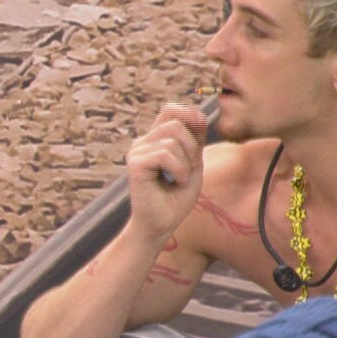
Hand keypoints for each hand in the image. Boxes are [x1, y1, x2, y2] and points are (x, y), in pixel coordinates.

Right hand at [125, 103, 207, 241]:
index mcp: (154, 140)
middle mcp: (143, 142)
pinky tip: (176, 182)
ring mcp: (137, 152)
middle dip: (192, 144)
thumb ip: (195, 141)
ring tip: (181, 179)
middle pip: (175, 121)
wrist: (159, 227)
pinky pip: (166, 153)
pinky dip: (179, 169)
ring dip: (186, 161)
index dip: (190, 115)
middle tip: (189, 168)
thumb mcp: (193, 165)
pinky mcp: (136, 163)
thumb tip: (199, 114)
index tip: (200, 136)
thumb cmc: (175, 200)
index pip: (171, 110)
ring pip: (173, 137)